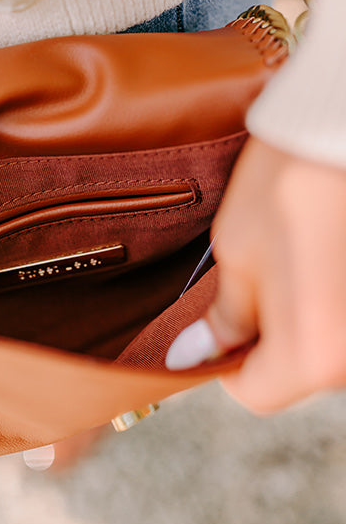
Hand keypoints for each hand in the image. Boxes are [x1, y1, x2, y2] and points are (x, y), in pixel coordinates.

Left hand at [165, 138, 345, 411]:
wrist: (340, 131)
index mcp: (312, 355)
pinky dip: (328, 297)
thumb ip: (223, 319)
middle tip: (253, 282)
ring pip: (324, 345)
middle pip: (296, 371)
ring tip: (290, 258)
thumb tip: (193, 357)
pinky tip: (317, 254)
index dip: (222, 362)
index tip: (214, 328)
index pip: (253, 392)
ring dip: (302, 317)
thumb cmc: (287, 186)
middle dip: (266, 336)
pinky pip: (344, 319)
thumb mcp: (236, 254)